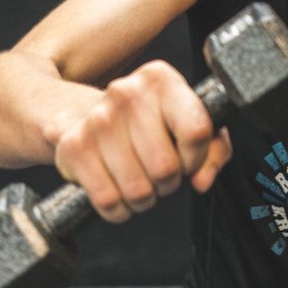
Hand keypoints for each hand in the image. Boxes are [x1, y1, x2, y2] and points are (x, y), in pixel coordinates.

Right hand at [44, 60, 232, 223]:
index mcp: (160, 79)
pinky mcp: (74, 147)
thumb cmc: (148, 123)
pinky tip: (118, 192)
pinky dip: (119, 209)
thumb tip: (202, 181)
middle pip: (166, 168)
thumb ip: (214, 149)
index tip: (187, 159)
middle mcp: (126, 92)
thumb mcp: (189, 123)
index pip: (196, 132)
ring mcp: (97, 119)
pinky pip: (108, 201)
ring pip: (138, 190)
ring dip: (144, 198)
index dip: (196, 158)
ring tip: (139, 180)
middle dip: (168, 182)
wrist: (83, 114)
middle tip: (159, 173)